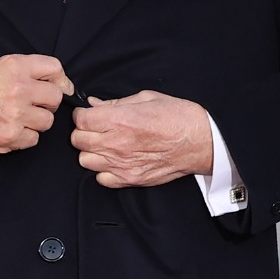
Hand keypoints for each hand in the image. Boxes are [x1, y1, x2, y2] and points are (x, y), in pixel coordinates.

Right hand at [0, 55, 72, 154]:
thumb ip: (24, 70)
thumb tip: (57, 82)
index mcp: (14, 66)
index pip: (55, 68)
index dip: (59, 79)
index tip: (58, 86)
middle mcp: (19, 88)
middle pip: (55, 97)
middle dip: (47, 102)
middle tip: (33, 105)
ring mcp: (17, 114)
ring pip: (47, 121)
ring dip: (36, 122)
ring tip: (17, 118)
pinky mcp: (12, 136)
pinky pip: (34, 139)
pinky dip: (25, 137)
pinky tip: (10, 130)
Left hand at [70, 90, 212, 187]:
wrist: (201, 141)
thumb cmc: (178, 117)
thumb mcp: (146, 98)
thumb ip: (115, 103)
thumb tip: (94, 104)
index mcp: (120, 120)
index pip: (80, 119)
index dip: (82, 115)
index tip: (88, 115)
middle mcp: (117, 143)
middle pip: (78, 140)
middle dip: (83, 132)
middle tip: (96, 129)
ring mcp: (123, 164)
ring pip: (85, 160)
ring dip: (91, 152)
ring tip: (105, 145)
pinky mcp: (131, 179)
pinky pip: (101, 179)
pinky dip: (103, 171)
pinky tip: (114, 161)